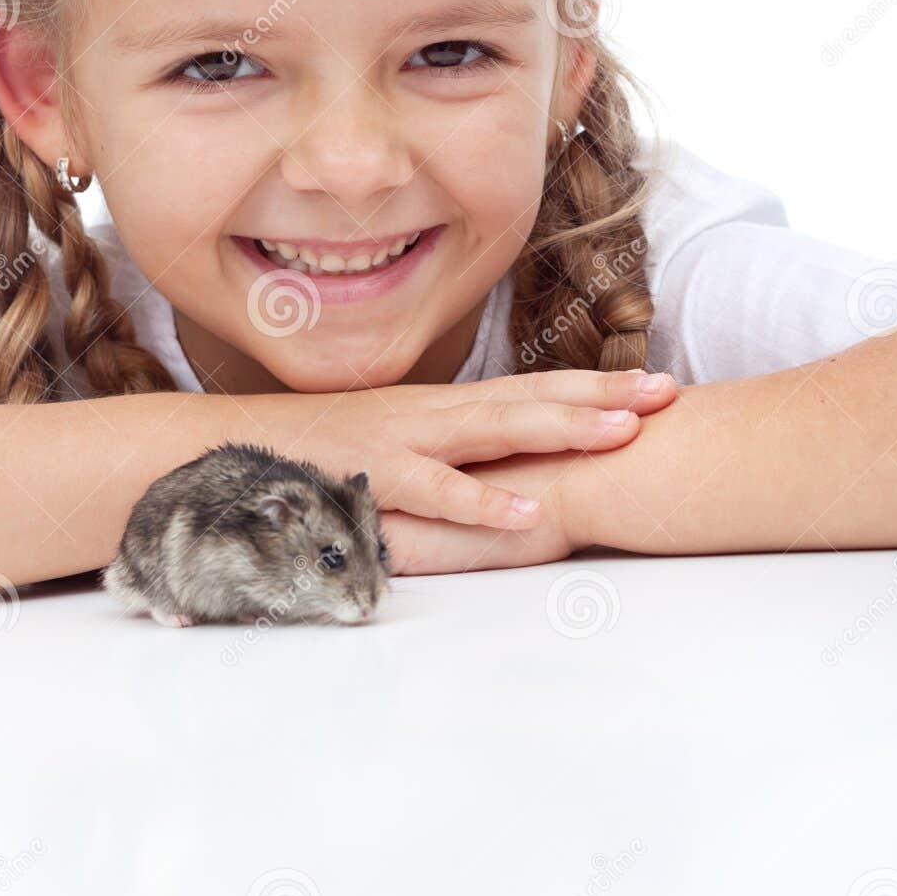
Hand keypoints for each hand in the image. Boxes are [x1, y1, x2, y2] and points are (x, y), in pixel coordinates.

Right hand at [241, 368, 675, 532]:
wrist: (228, 451)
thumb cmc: (318, 455)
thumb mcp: (396, 448)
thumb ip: (448, 456)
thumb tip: (510, 474)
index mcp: (441, 408)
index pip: (530, 390)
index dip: (593, 387)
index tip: (657, 385)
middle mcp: (431, 413)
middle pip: (528, 398)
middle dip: (600, 394)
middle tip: (668, 392)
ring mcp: (403, 439)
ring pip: (493, 430)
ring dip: (560, 430)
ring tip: (623, 433)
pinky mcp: (371, 476)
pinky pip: (435, 491)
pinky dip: (482, 501)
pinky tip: (528, 511)